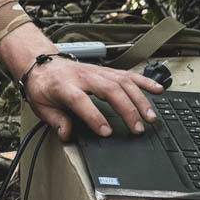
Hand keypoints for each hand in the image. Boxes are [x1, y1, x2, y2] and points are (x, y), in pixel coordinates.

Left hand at [22, 58, 163, 141]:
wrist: (43, 65)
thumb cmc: (44, 87)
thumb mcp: (41, 107)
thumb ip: (56, 121)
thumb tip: (67, 135)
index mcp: (65, 87)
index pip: (81, 100)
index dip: (94, 116)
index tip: (106, 132)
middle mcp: (84, 77)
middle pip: (109, 90)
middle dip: (127, 109)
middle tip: (137, 128)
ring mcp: (98, 72)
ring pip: (123, 82)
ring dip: (140, 99)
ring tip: (150, 117)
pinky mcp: (107, 71)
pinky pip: (128, 74)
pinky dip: (145, 81)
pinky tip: (158, 90)